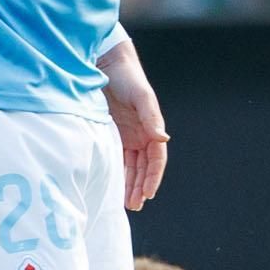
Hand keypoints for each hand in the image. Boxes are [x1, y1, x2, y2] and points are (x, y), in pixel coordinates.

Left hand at [100, 40, 167, 209]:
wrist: (105, 63)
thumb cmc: (127, 77)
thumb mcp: (141, 97)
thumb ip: (151, 117)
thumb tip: (163, 139)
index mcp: (151, 127)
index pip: (156, 159)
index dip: (153, 177)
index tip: (148, 194)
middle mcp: (141, 134)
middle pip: (144, 167)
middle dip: (141, 186)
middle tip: (134, 205)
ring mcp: (126, 135)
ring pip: (130, 166)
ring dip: (129, 184)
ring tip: (126, 203)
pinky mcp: (111, 133)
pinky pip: (116, 157)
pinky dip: (116, 172)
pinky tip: (111, 186)